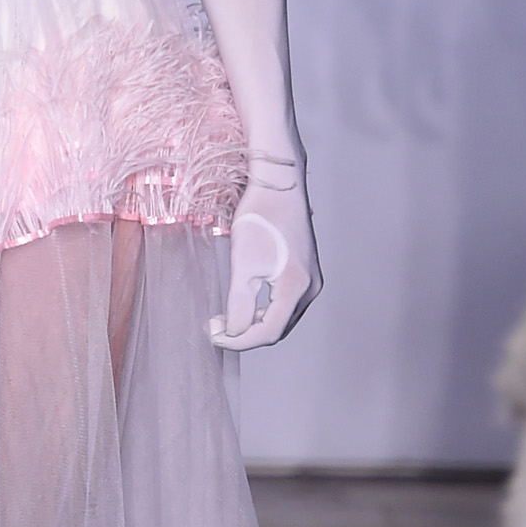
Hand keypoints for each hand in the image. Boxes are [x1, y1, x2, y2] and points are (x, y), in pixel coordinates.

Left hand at [209, 161, 320, 351]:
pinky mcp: (307, 273)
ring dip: (256, 323)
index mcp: (296, 288)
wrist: (279, 185)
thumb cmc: (260, 217)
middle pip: (278, 329)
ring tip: (228, 317)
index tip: (213, 335)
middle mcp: (311, 288)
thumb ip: (238, 302)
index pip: (267, 332)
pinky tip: (246, 303)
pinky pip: (287, 304)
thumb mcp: (243, 262)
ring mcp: (312, 281)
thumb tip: (232, 332)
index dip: (238, 340)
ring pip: (283, 318)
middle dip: (246, 334)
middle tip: (217, 327)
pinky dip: (266, 310)